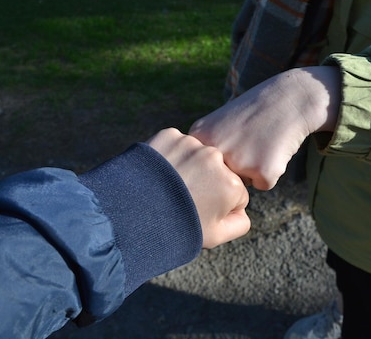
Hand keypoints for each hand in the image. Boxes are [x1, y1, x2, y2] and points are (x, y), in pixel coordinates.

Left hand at [147, 128, 250, 248]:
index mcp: (231, 184)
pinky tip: (158, 174)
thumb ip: (239, 224)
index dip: (217, 204)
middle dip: (205, 182)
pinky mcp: (169, 135)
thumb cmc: (174, 228)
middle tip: (181, 199)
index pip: (235, 192)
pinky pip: (176, 144)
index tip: (198, 211)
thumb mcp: (214, 236)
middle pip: (216, 170)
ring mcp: (190, 144)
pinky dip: (169, 156)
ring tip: (168, 187)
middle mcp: (215, 158)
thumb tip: (242, 209)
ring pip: (196, 155)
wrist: (128, 213)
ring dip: (188, 167)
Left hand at [190, 66, 340, 189]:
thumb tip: (204, 186)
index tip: (233, 135)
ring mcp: (238, 163)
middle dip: (236, 166)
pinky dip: (272, 171)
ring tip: (262, 141)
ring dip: (253, 169)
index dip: (222, 154)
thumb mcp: (216, 124)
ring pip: (242, 183)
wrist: (289, 98)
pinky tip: (275, 148)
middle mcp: (214, 152)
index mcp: (198, 138)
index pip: (204, 168)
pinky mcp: (262, 173)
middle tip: (250, 138)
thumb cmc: (252, 113)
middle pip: (221, 179)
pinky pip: (263, 184)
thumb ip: (205, 152)